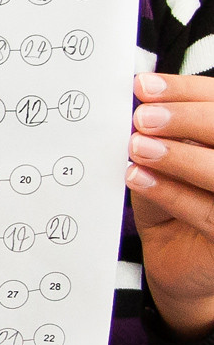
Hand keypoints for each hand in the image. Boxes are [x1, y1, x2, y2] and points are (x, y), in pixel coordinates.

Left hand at [127, 75, 213, 337]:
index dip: (188, 91)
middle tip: (143, 117)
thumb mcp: (166, 158)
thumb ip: (161, 131)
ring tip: (137, 147)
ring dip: (178, 156)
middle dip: (186, 119)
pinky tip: (138, 178)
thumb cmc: (176, 199)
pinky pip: (208, 212)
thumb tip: (139, 97)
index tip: (145, 86)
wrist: (179, 258)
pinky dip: (171, 192)